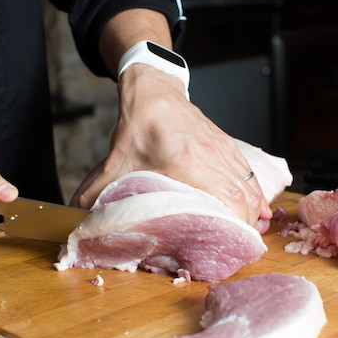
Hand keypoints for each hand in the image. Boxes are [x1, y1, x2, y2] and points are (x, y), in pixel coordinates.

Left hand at [73, 65, 272, 225]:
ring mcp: (223, 149)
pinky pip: (248, 172)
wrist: (154, 91)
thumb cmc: (139, 125)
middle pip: (245, 197)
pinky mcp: (226, 144)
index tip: (234, 244)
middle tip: (241, 246)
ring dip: (254, 209)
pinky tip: (256, 206)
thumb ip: (98, 190)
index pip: (228, 199)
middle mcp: (212, 157)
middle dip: (248, 225)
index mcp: (188, 164)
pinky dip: (254, 191)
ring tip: (250, 231)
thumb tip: (80, 213)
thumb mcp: (117, 161)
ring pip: (250, 185)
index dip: (237, 225)